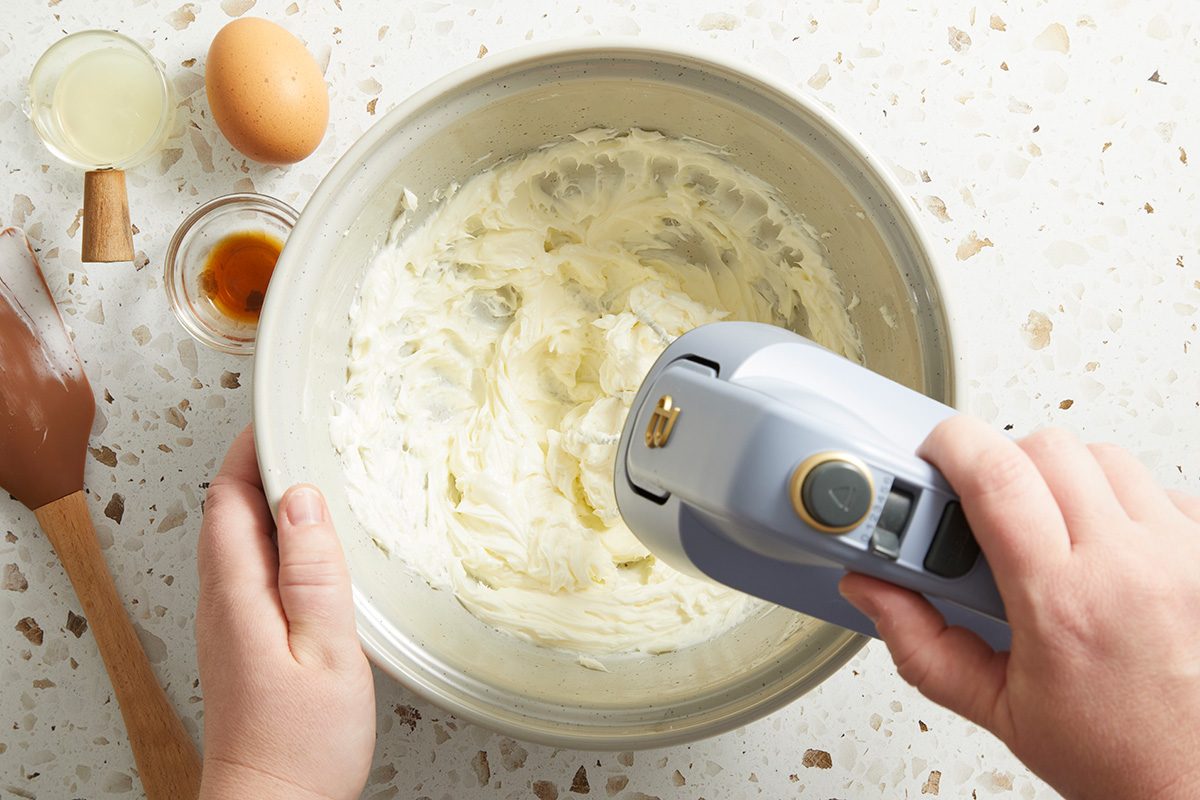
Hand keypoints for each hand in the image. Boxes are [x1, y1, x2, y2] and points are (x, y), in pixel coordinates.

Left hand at [195, 427, 374, 799]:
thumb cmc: (301, 742)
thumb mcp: (325, 649)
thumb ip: (314, 571)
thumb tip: (301, 498)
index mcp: (238, 594)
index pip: (229, 497)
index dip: (250, 450)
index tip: (280, 416)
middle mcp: (223, 602)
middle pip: (229, 512)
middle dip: (260, 465)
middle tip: (308, 435)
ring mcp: (230, 623)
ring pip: (239, 539)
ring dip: (268, 500)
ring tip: (315, 475)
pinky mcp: (244, 642)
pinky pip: (251, 568)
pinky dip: (277, 538)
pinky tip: (312, 545)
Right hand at [840, 416, 1199, 799]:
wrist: (1193, 781)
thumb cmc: (1110, 752)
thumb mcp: (992, 706)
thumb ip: (917, 642)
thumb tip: (869, 588)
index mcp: (1062, 602)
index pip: (996, 475)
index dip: (950, 446)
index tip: (931, 457)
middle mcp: (1128, 566)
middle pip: (1044, 449)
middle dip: (998, 463)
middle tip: (981, 506)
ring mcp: (1178, 553)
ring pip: (1100, 456)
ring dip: (1059, 477)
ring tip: (1045, 528)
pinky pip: (1151, 485)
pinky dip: (1115, 499)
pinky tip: (1098, 542)